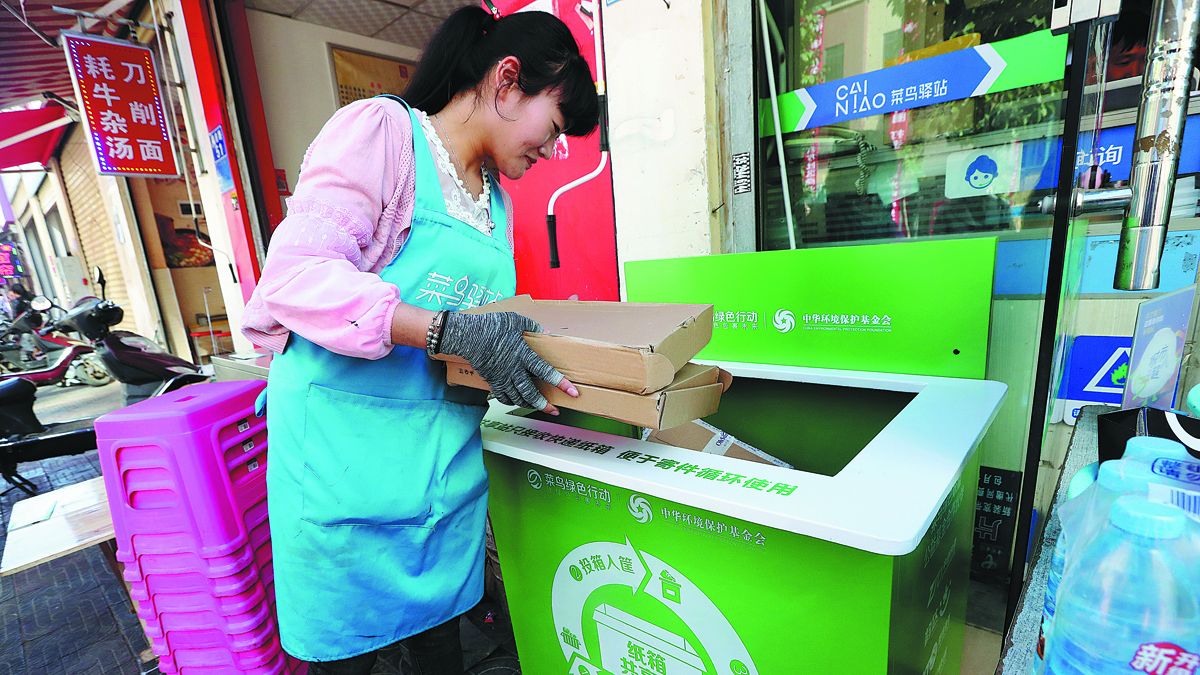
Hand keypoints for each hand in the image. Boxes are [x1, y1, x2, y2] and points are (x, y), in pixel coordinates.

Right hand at [437, 311, 577, 412]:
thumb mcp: (515, 320)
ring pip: (517, 397)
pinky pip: (502, 396)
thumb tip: (545, 331)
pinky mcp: (492, 380)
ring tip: (539, 407)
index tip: (572, 391)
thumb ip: (531, 326)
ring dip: (529, 404)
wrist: (467, 336)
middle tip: (554, 410)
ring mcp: (502, 377)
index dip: (560, 382)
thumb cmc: (491, 326)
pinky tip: (516, 401)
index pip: (545, 371)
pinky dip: (511, 401)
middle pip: (531, 392)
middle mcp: (514, 369)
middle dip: (544, 404)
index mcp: (523, 354)